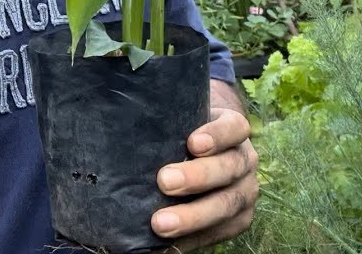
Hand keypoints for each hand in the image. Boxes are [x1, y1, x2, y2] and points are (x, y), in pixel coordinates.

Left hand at [150, 105, 258, 251]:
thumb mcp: (181, 121)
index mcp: (234, 130)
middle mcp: (244, 160)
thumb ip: (165, 125)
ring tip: (160, 223)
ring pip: (226, 204)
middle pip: (229, 168)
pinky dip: (192, 238)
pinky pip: (218, 232)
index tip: (193, 143)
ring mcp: (244, 192)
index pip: (233, 127)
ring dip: (192, 216)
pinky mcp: (238, 220)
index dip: (217, 135)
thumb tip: (117, 129)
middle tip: (164, 182)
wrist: (202, 155)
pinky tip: (166, 243)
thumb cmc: (182, 132)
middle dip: (198, 177)